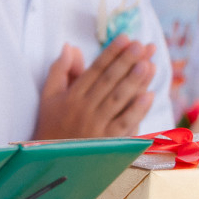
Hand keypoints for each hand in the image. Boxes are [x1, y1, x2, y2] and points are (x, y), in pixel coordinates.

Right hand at [33, 38, 157, 141]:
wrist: (50, 160)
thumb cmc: (51, 125)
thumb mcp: (49, 96)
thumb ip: (59, 70)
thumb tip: (71, 47)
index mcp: (71, 96)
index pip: (95, 70)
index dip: (111, 53)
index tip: (125, 38)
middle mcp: (84, 108)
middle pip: (109, 81)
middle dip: (126, 61)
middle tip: (142, 45)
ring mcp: (97, 125)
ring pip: (119, 99)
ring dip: (134, 81)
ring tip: (148, 63)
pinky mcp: (108, 141)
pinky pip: (125, 123)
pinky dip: (137, 110)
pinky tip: (149, 95)